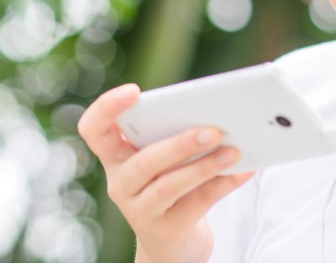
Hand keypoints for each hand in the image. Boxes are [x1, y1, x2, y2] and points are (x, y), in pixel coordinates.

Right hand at [77, 84, 254, 262]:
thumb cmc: (170, 185)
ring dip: (204, 166)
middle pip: (142, 162)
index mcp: (115, 156)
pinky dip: (222, 185)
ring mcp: (140, 211)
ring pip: (168, 186)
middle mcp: (120, 184)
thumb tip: (216, 116)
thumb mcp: (163, 160)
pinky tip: (242, 172)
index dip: (107, 107)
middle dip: (180, 144)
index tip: (135, 91)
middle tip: (213, 130)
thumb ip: (174, 136)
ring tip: (232, 151)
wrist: (173, 244)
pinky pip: (195, 204)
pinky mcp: (166, 231)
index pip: (93, 129)